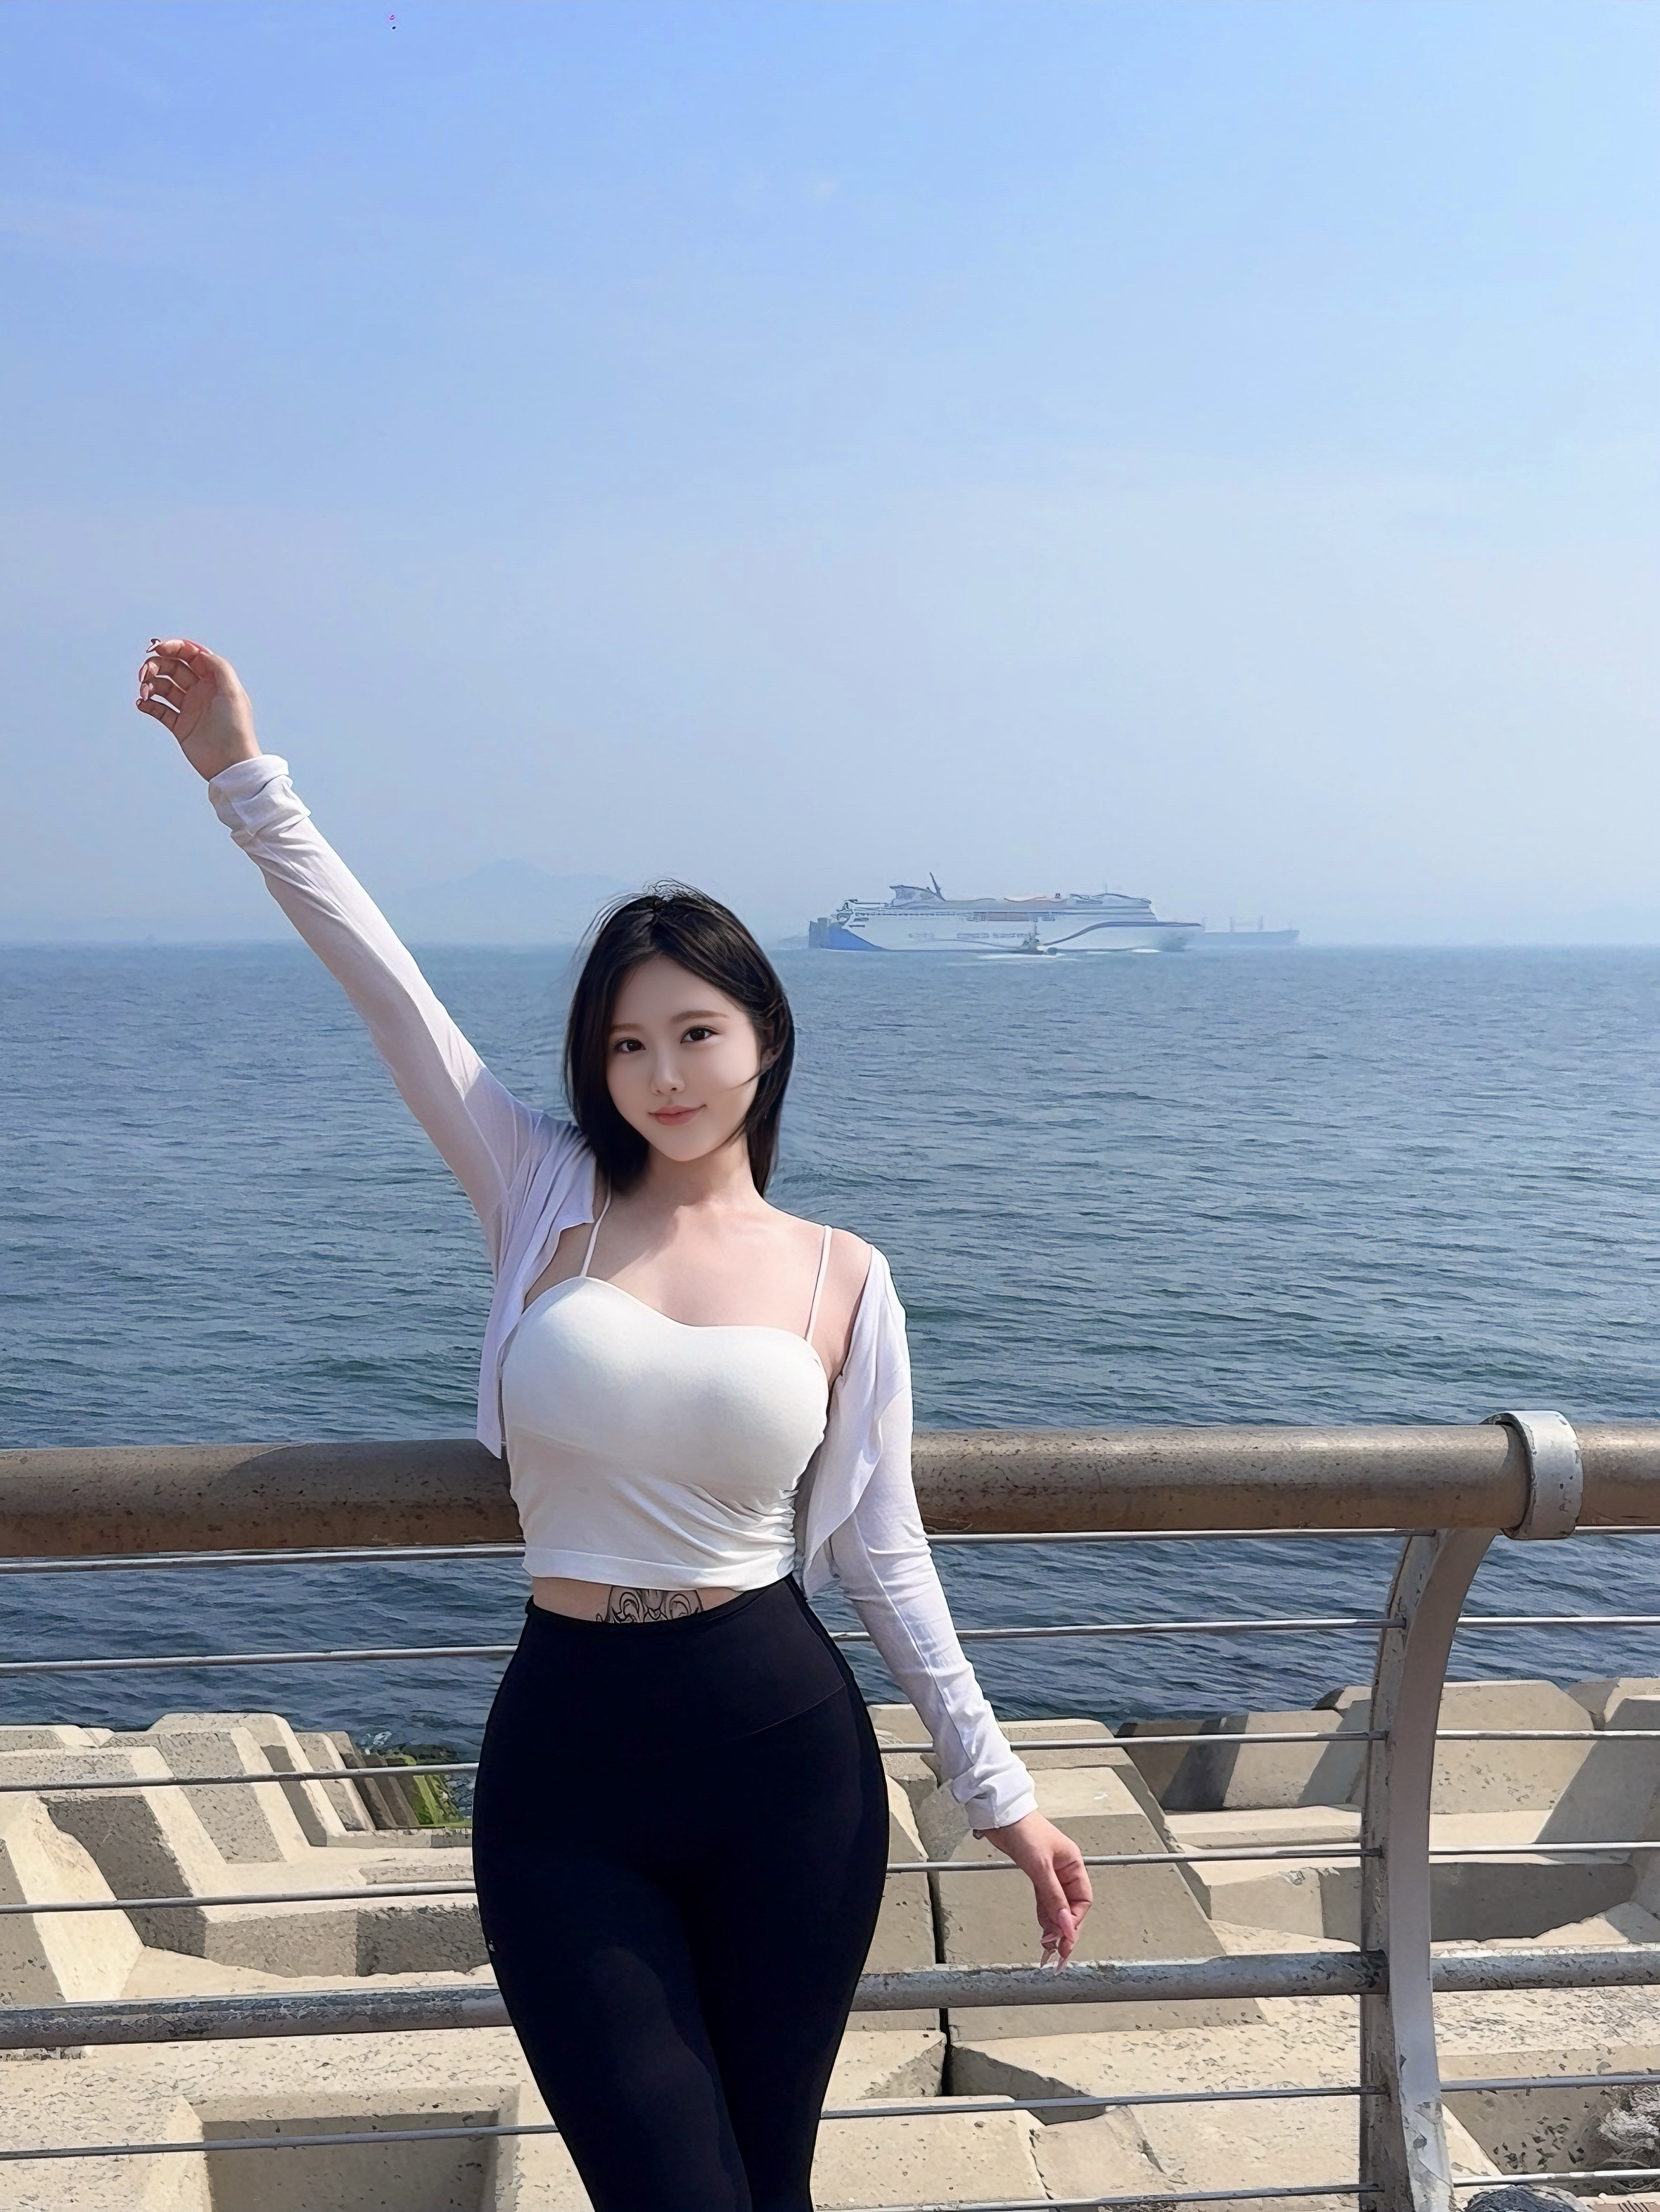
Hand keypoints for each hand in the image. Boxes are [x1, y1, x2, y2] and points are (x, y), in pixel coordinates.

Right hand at [136, 638, 260, 782]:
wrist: (231, 764)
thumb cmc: (236, 729)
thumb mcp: (233, 693)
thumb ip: (218, 667)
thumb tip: (200, 652)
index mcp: (214, 680)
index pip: (190, 655)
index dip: (173, 647)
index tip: (156, 648)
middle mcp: (201, 691)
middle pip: (172, 668)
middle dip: (155, 665)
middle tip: (144, 673)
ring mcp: (189, 707)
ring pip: (163, 687)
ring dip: (149, 685)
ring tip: (144, 692)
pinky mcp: (180, 725)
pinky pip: (159, 709)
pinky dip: (148, 704)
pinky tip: (143, 704)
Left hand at [976, 1810, 1092, 1967]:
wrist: (1002, 1815)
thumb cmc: (1025, 1830)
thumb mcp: (1041, 1867)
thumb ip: (1053, 1897)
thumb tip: (1065, 1924)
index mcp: (1073, 1864)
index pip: (1082, 1900)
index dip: (1074, 1920)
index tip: (1065, 1938)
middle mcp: (1064, 1870)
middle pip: (1071, 1906)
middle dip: (1065, 1928)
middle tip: (1057, 1951)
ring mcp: (1050, 1873)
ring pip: (1057, 1905)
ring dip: (1054, 1925)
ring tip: (1049, 1947)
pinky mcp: (1036, 1873)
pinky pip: (1045, 1900)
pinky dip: (1044, 1915)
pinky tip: (1043, 1929)